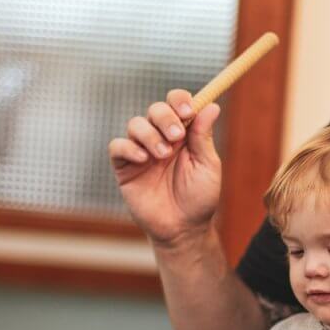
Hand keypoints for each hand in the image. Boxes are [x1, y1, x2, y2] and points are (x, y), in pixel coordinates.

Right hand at [108, 90, 222, 246]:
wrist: (182, 228)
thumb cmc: (199, 199)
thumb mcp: (207, 166)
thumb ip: (203, 136)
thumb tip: (211, 105)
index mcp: (183, 134)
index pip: (177, 104)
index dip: (179, 101)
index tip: (187, 111)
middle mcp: (161, 138)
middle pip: (155, 109)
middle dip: (165, 117)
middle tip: (176, 136)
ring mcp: (141, 151)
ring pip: (135, 124)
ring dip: (149, 135)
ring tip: (163, 155)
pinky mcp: (125, 167)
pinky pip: (118, 146)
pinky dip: (129, 148)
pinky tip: (144, 160)